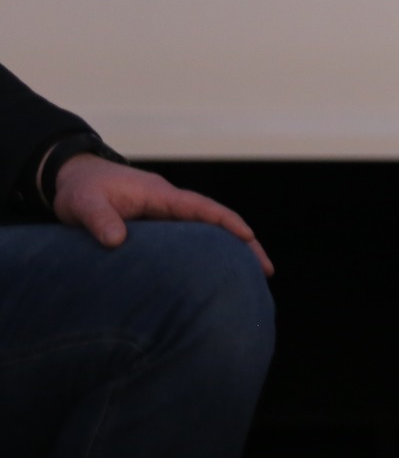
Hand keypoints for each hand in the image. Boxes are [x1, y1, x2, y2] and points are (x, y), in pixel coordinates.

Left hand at [53, 154, 274, 275]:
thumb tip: (117, 242)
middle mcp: (170, 205)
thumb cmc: (82, 189)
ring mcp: (166, 216)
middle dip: (244, 244)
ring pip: (206, 234)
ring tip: (250, 278)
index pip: (202, 208)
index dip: (227, 222)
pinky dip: (208, 255)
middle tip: (266, 270)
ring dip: (230, 252)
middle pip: (216, 223)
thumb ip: (101, 220)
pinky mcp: (158, 227)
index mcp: (161, 195)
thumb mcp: (85, 204)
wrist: (73, 179)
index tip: (249, 238)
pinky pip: (190, 241)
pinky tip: (213, 274)